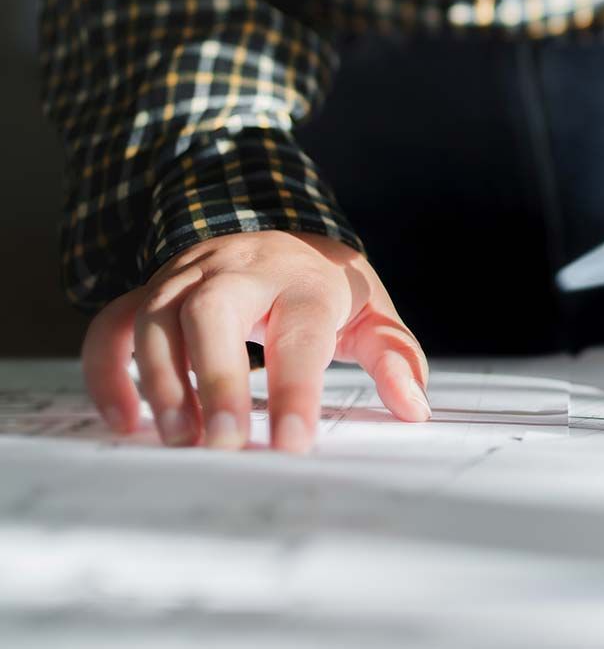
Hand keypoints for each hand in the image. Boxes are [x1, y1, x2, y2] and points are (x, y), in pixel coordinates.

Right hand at [81, 230, 429, 452]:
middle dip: (214, 377)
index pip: (300, 333)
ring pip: (156, 317)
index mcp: (305, 279)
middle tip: (223, 443)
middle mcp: (239, 269)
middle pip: (212, 310)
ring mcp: (187, 276)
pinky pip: (112, 326)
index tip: (291, 444)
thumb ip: (395, 357)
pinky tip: (125, 424)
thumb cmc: (328, 290)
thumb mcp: (372, 313)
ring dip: (163, 382)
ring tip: (182, 440)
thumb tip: (414, 407)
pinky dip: (110, 373)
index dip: (296, 389)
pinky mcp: (150, 292)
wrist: (285, 238)